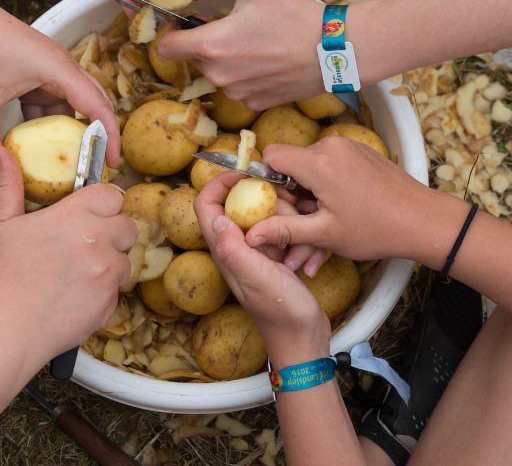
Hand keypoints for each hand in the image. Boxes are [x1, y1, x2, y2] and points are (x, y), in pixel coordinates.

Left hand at [0, 0, 120, 170]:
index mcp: (58, 69)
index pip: (98, 106)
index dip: (110, 136)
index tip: (112, 162)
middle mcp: (61, 67)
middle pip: (93, 104)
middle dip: (97, 135)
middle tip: (96, 167)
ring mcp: (49, 68)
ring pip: (70, 104)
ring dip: (68, 131)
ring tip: (67, 160)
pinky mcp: (35, 71)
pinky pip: (51, 101)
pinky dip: (48, 122)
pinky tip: (38, 143)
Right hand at [0, 145, 136, 361]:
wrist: (4, 330)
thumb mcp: (0, 225)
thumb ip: (9, 186)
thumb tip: (0, 153)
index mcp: (73, 215)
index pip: (112, 194)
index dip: (103, 202)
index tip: (90, 213)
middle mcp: (97, 239)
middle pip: (127, 225)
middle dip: (111, 233)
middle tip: (85, 246)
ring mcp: (106, 272)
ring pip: (125, 260)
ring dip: (108, 265)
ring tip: (76, 275)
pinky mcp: (110, 301)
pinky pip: (118, 291)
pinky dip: (102, 293)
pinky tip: (75, 297)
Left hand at [158, 0, 326, 108]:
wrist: (334, 50)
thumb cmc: (295, 15)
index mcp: (211, 45)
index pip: (166, 48)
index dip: (174, 34)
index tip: (188, 24)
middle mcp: (218, 75)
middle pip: (194, 59)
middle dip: (206, 44)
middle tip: (233, 27)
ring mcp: (237, 92)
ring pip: (217, 75)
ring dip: (226, 62)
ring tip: (254, 44)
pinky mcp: (255, 103)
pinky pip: (239, 90)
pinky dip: (247, 78)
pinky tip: (267, 62)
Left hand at [195, 172, 330, 361]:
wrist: (303, 339)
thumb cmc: (280, 313)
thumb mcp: (256, 277)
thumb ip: (234, 249)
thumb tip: (217, 218)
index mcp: (225, 250)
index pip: (206, 206)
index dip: (219, 184)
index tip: (245, 173)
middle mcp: (236, 248)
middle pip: (242, 205)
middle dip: (267, 203)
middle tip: (288, 208)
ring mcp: (256, 253)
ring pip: (268, 217)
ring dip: (287, 224)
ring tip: (298, 247)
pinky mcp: (275, 257)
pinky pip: (284, 233)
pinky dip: (297, 238)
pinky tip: (305, 258)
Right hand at [246, 137, 449, 262]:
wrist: (422, 220)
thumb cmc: (375, 229)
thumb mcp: (325, 235)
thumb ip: (284, 231)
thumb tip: (249, 236)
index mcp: (319, 162)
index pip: (271, 155)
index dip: (268, 180)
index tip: (278, 205)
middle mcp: (331, 146)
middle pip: (292, 162)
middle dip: (291, 192)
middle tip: (305, 220)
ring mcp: (348, 146)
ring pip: (311, 165)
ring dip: (310, 190)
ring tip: (327, 218)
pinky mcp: (360, 151)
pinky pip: (330, 163)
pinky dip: (327, 183)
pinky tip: (342, 206)